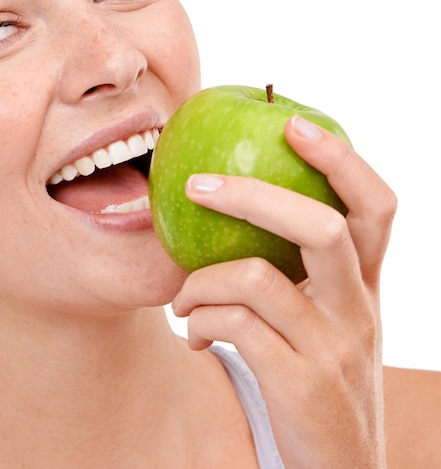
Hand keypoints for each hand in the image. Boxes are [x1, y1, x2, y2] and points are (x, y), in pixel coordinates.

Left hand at [172, 115, 396, 467]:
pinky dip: (198, 320)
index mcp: (364, 282)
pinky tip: (192, 336)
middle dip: (251, 196)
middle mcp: (359, 308)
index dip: (340, 159)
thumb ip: (294, 269)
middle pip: (319, 227)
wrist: (341, 468)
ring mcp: (333, 347)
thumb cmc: (315, 371)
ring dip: (200, 280)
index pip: (375, 206)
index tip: (292, 123)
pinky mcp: (302, 384)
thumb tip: (233, 207)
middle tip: (196, 185)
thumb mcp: (322, 316)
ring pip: (257, 278)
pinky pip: (234, 326)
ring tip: (182, 298)